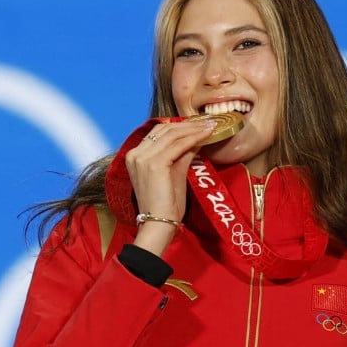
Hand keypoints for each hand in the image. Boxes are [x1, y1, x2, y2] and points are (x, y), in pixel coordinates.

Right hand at [125, 119, 215, 255]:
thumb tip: (196, 139)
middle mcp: (135, 153)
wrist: (159, 224)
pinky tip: (206, 135)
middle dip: (188, 124)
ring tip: (211, 126)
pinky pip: (178, 144)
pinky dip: (194, 137)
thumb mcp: (174, 173)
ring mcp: (143, 157)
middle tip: (208, 122)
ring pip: (172, 134)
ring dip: (193, 128)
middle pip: (164, 129)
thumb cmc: (166, 204)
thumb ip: (182, 154)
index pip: (158, 132)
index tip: (199, 124)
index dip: (180, 126)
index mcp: (135, 155)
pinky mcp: (154, 163)